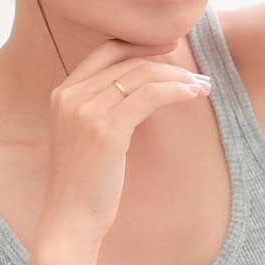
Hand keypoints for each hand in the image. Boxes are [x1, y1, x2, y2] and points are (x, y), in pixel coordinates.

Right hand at [34, 39, 212, 254]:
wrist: (70, 220)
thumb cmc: (84, 183)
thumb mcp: (84, 135)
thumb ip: (102, 107)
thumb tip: (144, 88)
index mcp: (63, 93)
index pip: (106, 51)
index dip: (141, 44)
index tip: (170, 48)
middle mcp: (70, 95)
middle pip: (128, 61)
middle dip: (168, 64)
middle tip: (197, 75)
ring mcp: (86, 111)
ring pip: (142, 76)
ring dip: (178, 78)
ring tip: (201, 87)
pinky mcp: (106, 130)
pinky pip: (149, 96)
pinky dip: (175, 91)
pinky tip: (192, 96)